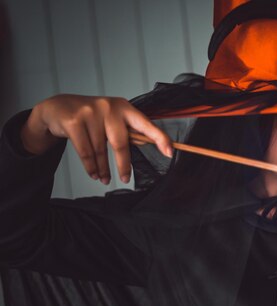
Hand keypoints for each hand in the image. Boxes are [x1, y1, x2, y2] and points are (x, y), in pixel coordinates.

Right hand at [20, 94, 172, 184]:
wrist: (59, 108)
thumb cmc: (93, 118)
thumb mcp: (111, 119)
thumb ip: (127, 131)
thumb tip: (149, 146)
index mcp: (124, 107)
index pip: (146, 124)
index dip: (159, 138)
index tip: (170, 152)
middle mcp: (109, 108)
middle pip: (121, 143)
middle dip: (124, 165)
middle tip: (126, 179)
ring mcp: (90, 113)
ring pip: (101, 150)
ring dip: (103, 168)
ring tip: (104, 179)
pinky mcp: (74, 121)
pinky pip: (85, 151)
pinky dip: (90, 166)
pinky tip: (94, 173)